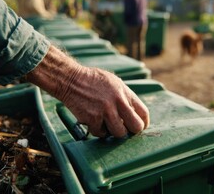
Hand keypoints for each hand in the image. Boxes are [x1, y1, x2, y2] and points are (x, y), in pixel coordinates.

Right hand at [26, 46, 149, 137]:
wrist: (70, 80)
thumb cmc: (92, 80)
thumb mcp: (114, 82)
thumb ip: (125, 96)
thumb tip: (134, 113)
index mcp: (125, 92)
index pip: (143, 113)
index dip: (143, 123)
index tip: (139, 127)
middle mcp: (118, 101)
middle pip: (135, 127)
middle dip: (131, 131)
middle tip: (125, 130)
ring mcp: (105, 111)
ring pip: (119, 133)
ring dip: (113, 132)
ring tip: (107, 124)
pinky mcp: (93, 118)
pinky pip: (101, 133)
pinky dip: (97, 130)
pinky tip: (93, 121)